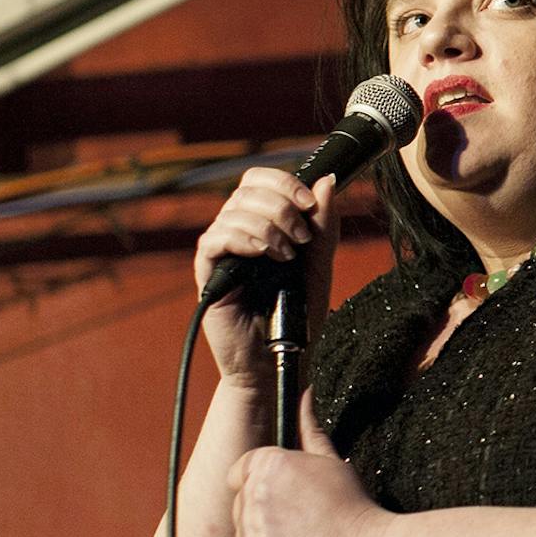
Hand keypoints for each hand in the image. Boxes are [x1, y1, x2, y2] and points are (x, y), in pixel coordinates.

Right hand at [194, 169, 338, 383]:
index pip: (261, 180)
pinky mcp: (208, 273)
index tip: (309, 204)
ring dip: (268, 228)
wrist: (281, 356)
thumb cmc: (298, 314)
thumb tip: (327, 180)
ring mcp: (222, 251)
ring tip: (286, 257)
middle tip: (301, 239)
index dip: (284, 182)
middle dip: (281, 207)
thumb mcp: (320, 264)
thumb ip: (323, 225)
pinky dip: (242, 239)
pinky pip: (214, 240)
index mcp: (265, 223)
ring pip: (233, 212)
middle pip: (247, 190)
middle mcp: (240, 231)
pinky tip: (263, 255)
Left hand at [226, 391, 389, 536]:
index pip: (240, 471)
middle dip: (265, 514)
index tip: (283, 495)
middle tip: (304, 521)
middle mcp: (252, 498)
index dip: (259, 483)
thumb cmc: (354, 505)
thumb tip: (304, 392)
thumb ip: (309, 428)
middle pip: (241, 507)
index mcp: (268, 466)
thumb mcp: (332, 461)